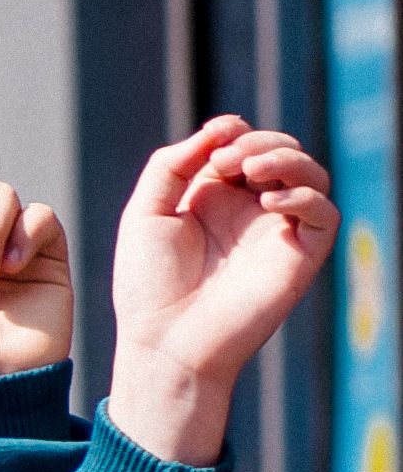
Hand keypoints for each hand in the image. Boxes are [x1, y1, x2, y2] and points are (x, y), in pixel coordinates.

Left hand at [101, 114, 334, 465]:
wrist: (166, 341)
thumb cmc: (149, 284)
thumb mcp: (146, 213)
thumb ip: (170, 165)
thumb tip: (216, 130)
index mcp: (215, 197)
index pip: (242, 143)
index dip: (234, 130)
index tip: (214, 136)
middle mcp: (251, 209)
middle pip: (280, 150)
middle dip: (258, 142)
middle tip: (226, 162)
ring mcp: (278, 230)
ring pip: (310, 174)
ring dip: (286, 158)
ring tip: (250, 170)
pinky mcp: (301, 255)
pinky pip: (325, 213)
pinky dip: (303, 197)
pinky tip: (269, 202)